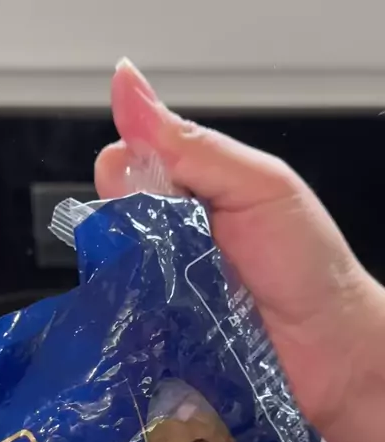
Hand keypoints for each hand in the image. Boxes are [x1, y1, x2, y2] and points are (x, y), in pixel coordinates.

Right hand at [95, 59, 384, 441]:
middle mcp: (171, 243)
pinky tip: (147, 331)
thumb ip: (192, 147)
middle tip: (170, 257)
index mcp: (192, 194)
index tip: (144, 201)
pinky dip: (127, 330)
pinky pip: (123, 331)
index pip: (125, 170)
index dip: (123, 182)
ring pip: (110, 281)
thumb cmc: (308, 268)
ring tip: (165, 300)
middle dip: (123, 240)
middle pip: (111, 228)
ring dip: (124, 289)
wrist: (333, 353)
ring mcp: (163, 296)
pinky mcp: (159, 343)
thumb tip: (126, 84)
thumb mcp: (259, 187)